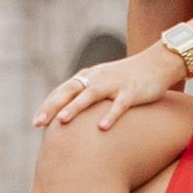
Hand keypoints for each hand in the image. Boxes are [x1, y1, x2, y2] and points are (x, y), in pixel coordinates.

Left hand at [32, 45, 187, 134]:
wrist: (158, 64)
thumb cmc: (128, 78)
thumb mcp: (104, 83)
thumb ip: (88, 94)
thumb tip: (71, 115)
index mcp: (89, 77)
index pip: (63, 91)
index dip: (48, 105)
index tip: (35, 122)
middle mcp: (97, 78)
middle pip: (70, 91)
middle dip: (53, 107)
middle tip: (38, 123)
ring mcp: (114, 84)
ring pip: (91, 95)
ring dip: (75, 108)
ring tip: (62, 121)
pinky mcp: (131, 91)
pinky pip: (119, 105)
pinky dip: (110, 115)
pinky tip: (102, 128)